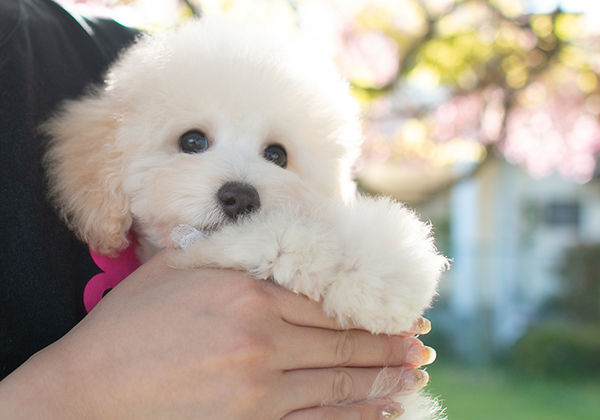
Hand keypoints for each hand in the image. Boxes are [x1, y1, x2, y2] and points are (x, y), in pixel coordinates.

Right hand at [0, 251, 434, 418]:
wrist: (86, 395)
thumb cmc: (125, 329)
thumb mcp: (176, 271)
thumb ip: (229, 256)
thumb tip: (270, 250)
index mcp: (248, 295)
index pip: (325, 304)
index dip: (367, 312)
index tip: (395, 315)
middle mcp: (262, 340)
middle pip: (342, 344)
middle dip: (388, 346)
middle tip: (422, 347)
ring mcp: (258, 391)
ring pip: (338, 385)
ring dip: (383, 380)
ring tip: (414, 376)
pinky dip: (356, 417)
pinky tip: (381, 411)